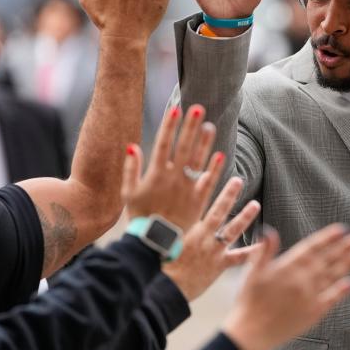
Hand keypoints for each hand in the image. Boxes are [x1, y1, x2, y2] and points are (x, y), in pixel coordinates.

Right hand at [120, 105, 222, 231]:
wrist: (155, 242)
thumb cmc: (140, 217)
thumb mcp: (128, 193)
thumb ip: (131, 169)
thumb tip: (131, 146)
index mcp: (155, 174)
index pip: (162, 144)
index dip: (169, 126)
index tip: (175, 109)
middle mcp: (172, 178)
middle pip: (183, 147)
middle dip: (190, 127)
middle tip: (198, 108)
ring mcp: (187, 189)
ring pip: (197, 161)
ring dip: (204, 143)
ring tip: (210, 125)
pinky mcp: (198, 201)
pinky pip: (208, 182)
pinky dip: (214, 169)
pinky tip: (221, 154)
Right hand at [163, 177, 260, 301]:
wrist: (166, 289)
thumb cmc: (159, 264)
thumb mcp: (162, 239)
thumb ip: (167, 220)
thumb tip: (166, 206)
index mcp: (188, 228)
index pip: (197, 201)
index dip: (204, 184)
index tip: (211, 170)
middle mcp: (203, 236)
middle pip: (218, 211)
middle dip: (228, 195)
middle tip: (238, 180)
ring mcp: (213, 250)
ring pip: (232, 230)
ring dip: (245, 217)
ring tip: (255, 204)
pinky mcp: (219, 265)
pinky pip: (240, 258)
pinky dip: (253, 251)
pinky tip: (265, 244)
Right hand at [222, 225, 349, 349]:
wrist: (250, 333)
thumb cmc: (249, 302)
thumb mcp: (252, 272)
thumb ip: (264, 251)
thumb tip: (269, 231)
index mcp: (286, 268)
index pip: (311, 248)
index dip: (327, 237)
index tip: (341, 229)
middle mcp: (301, 281)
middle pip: (326, 260)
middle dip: (344, 248)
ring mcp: (309, 297)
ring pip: (332, 276)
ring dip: (347, 264)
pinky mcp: (312, 314)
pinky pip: (331, 300)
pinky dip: (341, 291)